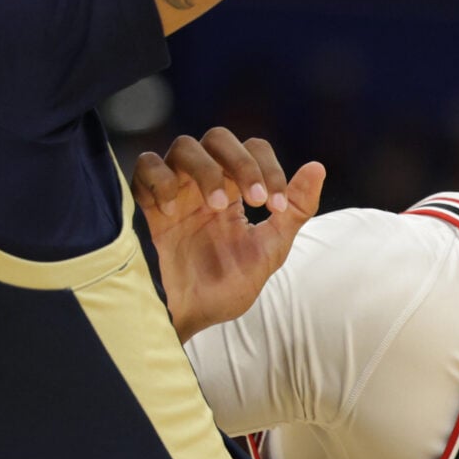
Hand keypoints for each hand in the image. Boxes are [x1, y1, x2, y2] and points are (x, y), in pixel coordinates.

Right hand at [134, 129, 326, 341]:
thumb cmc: (220, 290)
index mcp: (234, 193)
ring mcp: (172, 190)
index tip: (277, 207)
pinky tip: (172, 211)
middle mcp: (202, 185)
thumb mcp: (268, 251)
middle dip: (244, 163)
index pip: (254, 150)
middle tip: (257, 201)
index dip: (270, 169)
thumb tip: (317, 167)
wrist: (182, 320)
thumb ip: (294, 211)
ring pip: (186, 146)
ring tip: (218, 207)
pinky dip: (163, 179)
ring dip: (209, 171)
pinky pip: (146, 165)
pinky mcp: (141, 202)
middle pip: (219, 138)